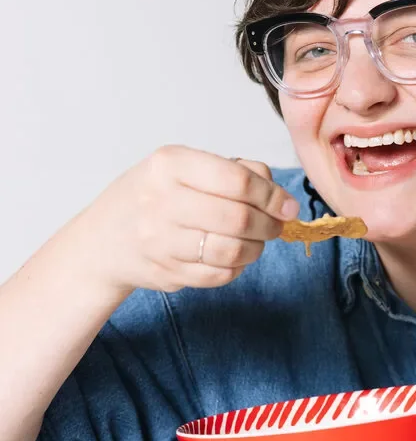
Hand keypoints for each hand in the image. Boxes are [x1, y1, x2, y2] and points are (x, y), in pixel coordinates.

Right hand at [72, 145, 298, 296]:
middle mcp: (161, 201)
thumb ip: (234, 172)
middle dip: (269, 225)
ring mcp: (160, 241)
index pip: (236, 180)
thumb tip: (279, 195)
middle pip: (238, 218)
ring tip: (257, 242)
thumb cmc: (153, 197)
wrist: (104, 239)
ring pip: (232, 250)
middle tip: (276, 226)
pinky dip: (236, 268)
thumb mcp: (184, 168)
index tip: (287, 205)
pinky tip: (234, 258)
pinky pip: (218, 276)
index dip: (271, 195)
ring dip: (256, 249)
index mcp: (169, 165)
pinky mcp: (165, 272)